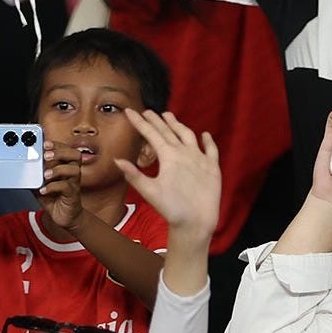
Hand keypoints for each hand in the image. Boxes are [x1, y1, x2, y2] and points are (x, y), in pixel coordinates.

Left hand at [38, 140, 85, 231]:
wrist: (64, 215)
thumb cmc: (53, 196)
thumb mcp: (40, 183)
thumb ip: (33, 174)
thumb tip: (19, 167)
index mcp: (66, 165)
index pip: (66, 149)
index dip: (57, 144)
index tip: (45, 143)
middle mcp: (72, 172)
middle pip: (75, 155)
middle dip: (60, 152)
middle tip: (46, 155)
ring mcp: (74, 183)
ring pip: (74, 170)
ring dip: (58, 170)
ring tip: (45, 174)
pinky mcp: (72, 195)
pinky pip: (66, 187)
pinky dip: (53, 187)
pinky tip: (43, 190)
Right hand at [116, 109, 220, 241]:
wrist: (197, 221)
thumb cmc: (172, 208)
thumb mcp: (149, 191)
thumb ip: (133, 175)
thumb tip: (118, 160)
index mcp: (169, 156)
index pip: (151, 134)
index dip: (139, 122)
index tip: (130, 111)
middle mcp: (185, 152)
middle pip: (168, 131)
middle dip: (156, 120)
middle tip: (147, 112)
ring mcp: (201, 158)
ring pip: (188, 135)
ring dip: (178, 125)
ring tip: (169, 116)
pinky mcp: (213, 167)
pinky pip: (212, 150)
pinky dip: (208, 141)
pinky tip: (205, 135)